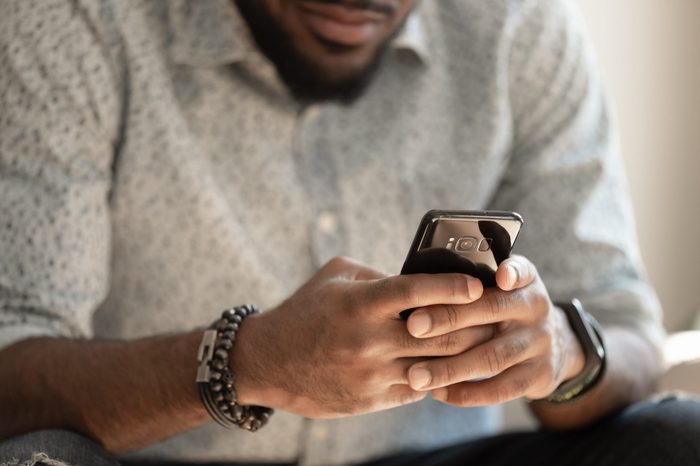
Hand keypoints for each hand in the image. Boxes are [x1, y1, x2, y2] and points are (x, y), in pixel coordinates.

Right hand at [230, 256, 492, 418]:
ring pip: (436, 366)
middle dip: (474, 324)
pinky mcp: (371, 399)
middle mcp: (369, 340)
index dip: (454, 286)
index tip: (478, 285)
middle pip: (440, 333)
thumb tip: (422, 279)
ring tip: (484, 343)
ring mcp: (371, 374)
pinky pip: (418, 389)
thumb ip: (379, 275)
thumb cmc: (305, 310)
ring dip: (465, 355)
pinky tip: (451, 366)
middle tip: (495, 315)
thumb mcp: (336, 277)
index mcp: (361, 303)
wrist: (268, 362)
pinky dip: (438, 377)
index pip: (419, 290)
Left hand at [404, 255, 585, 405]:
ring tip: (416, 374)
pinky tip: (439, 392)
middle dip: (448, 318)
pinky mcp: (538, 376)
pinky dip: (467, 393)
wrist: (557, 346)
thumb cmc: (509, 310)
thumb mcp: (506, 288)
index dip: (512, 273)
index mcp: (525, 282)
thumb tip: (421, 284)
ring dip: (450, 368)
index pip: (521, 271)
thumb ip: (476, 280)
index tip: (499, 276)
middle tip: (413, 326)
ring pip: (492, 357)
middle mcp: (535, 309)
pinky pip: (500, 389)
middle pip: (491, 311)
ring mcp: (539, 344)